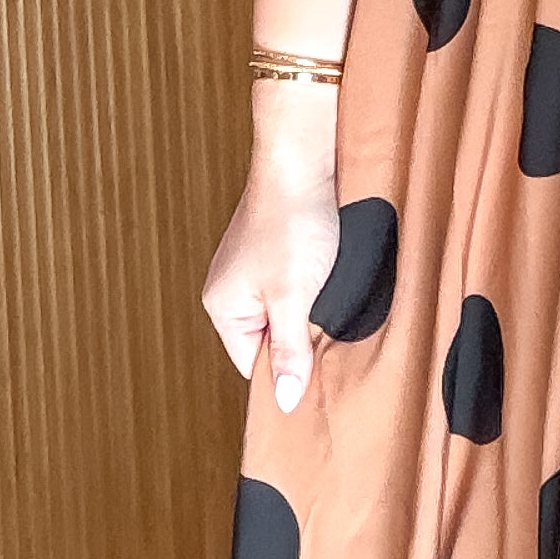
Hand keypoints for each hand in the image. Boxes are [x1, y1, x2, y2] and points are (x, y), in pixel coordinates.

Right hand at [202, 88, 343, 414]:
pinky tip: (335, 280)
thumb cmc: (293, 222)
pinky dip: (317, 288)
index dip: (289, 374)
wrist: (304, 156)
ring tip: (336, 304)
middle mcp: (232, 291)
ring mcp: (254, 270)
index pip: (255, 366)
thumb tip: (285, 402)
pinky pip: (296, 287)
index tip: (322, 377)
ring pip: (288, 313)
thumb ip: (291, 350)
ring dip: (314, 314)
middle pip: (272, 341)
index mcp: (224, 309)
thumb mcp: (295, 296)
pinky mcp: (277, 251)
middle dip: (304, 342)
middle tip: (336, 339)